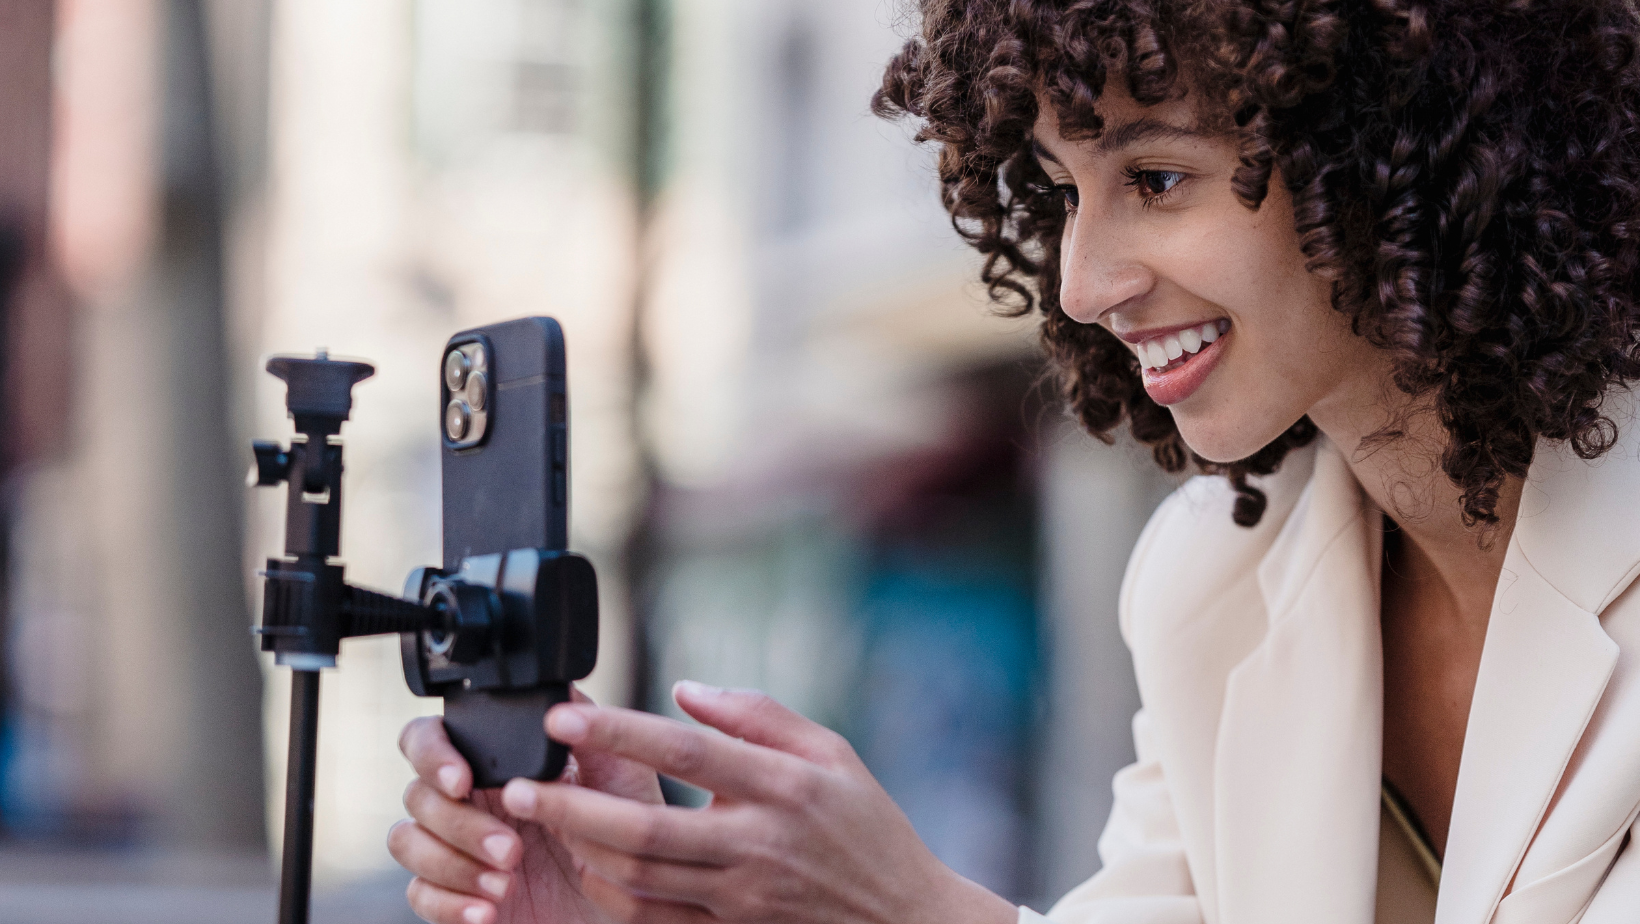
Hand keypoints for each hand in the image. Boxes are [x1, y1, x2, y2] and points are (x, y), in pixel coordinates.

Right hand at [389, 687, 663, 923]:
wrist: (630, 904)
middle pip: (417, 793)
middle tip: (512, 849)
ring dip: (451, 862)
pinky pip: (419, 894)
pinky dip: (448, 903)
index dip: (432, 753)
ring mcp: (457, 847)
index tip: (461, 780)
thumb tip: (559, 693)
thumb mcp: (620, 777)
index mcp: (496, 762)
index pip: (429, 738)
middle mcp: (470, 800)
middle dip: (460, 823)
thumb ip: (589, 730)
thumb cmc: (625, 834)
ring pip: (406, 841)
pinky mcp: (455, 894)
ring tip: (504, 882)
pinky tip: (487, 911)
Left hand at [498, 682, 1016, 923]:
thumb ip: (757, 714)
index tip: (564, 717)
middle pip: (646, 829)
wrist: (903, 919)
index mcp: (783, 786)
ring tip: (541, 819)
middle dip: (572, 808)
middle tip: (519, 787)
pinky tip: (586, 864)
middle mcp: (758, 843)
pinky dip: (610, 894)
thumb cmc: (866, 824)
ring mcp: (741, 895)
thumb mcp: (831, 750)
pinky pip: (654, 919)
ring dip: (580, 850)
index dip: (619, 734)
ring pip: (640, 879)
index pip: (686, 753)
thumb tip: (684, 689)